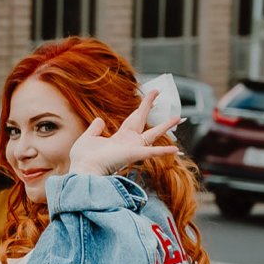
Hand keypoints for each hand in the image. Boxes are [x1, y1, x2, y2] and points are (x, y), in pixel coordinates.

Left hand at [67, 86, 181, 177]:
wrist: (83, 170)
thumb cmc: (83, 158)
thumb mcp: (88, 138)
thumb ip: (95, 129)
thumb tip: (100, 119)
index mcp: (119, 138)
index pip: (134, 119)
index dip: (143, 107)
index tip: (151, 95)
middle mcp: (129, 142)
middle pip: (143, 121)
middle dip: (151, 107)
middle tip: (161, 93)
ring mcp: (133, 148)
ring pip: (154, 134)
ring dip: (166, 126)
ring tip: (179, 117)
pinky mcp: (134, 154)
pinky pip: (152, 152)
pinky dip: (164, 151)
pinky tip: (176, 149)